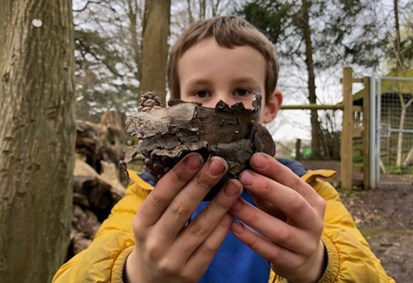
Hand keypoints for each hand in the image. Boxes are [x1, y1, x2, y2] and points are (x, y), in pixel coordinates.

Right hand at [125, 153, 242, 282]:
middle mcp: (155, 242)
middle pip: (181, 209)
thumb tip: (192, 163)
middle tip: (219, 163)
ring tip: (235, 184)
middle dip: (202, 184)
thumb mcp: (150, 219)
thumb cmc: (155, 237)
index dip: (179, 175)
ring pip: (200, 228)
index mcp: (142, 222)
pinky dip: (222, 227)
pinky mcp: (191, 273)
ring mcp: (173, 260)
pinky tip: (233, 210)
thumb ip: (166, 198)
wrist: (151, 279)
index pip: (160, 195)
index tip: (196, 156)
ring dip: (220, 204)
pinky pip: (210, 247)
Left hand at [229, 153, 325, 282]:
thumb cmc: (287, 222)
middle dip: (268, 188)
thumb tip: (245, 165)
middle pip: (294, 203)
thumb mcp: (280, 204)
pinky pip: (270, 252)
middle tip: (243, 176)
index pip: (295, 181)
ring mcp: (305, 245)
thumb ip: (266, 187)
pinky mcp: (293, 263)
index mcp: (313, 201)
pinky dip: (252, 239)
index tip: (254, 158)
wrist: (306, 260)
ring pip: (280, 231)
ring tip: (232, 203)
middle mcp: (313, 222)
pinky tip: (234, 227)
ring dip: (254, 216)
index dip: (275, 169)